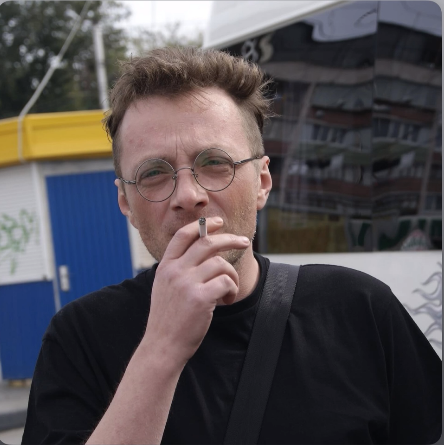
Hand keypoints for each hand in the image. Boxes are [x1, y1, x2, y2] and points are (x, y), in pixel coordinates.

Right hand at [143, 217, 250, 365]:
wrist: (163, 345)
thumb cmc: (168, 318)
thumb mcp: (165, 287)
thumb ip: (178, 268)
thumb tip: (204, 250)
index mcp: (165, 266)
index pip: (183, 235)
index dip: (203, 225)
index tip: (218, 222)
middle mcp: (175, 271)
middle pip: (207, 242)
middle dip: (229, 238)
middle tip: (244, 241)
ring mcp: (187, 284)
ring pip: (221, 264)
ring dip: (231, 276)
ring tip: (228, 291)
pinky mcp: (200, 298)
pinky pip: (226, 282)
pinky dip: (232, 290)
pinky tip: (226, 302)